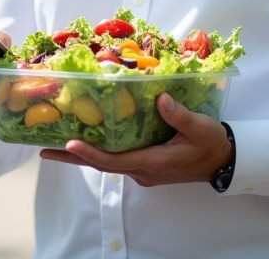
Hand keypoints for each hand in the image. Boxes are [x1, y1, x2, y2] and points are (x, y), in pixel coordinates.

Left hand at [38, 93, 232, 186]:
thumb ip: (179, 115)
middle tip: (45, 150)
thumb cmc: (211, 144)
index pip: (114, 161)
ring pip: (108, 163)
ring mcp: (143, 169)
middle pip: (102, 164)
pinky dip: (99, 152)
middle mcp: (143, 170)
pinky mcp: (146, 165)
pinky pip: (117, 160)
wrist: (223, 161)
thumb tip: (160, 98)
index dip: (91, 153)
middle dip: (74, 157)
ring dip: (83, 154)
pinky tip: (88, 140)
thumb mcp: (199, 128)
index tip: (70, 143)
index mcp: (152, 162)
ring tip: (57, 144)